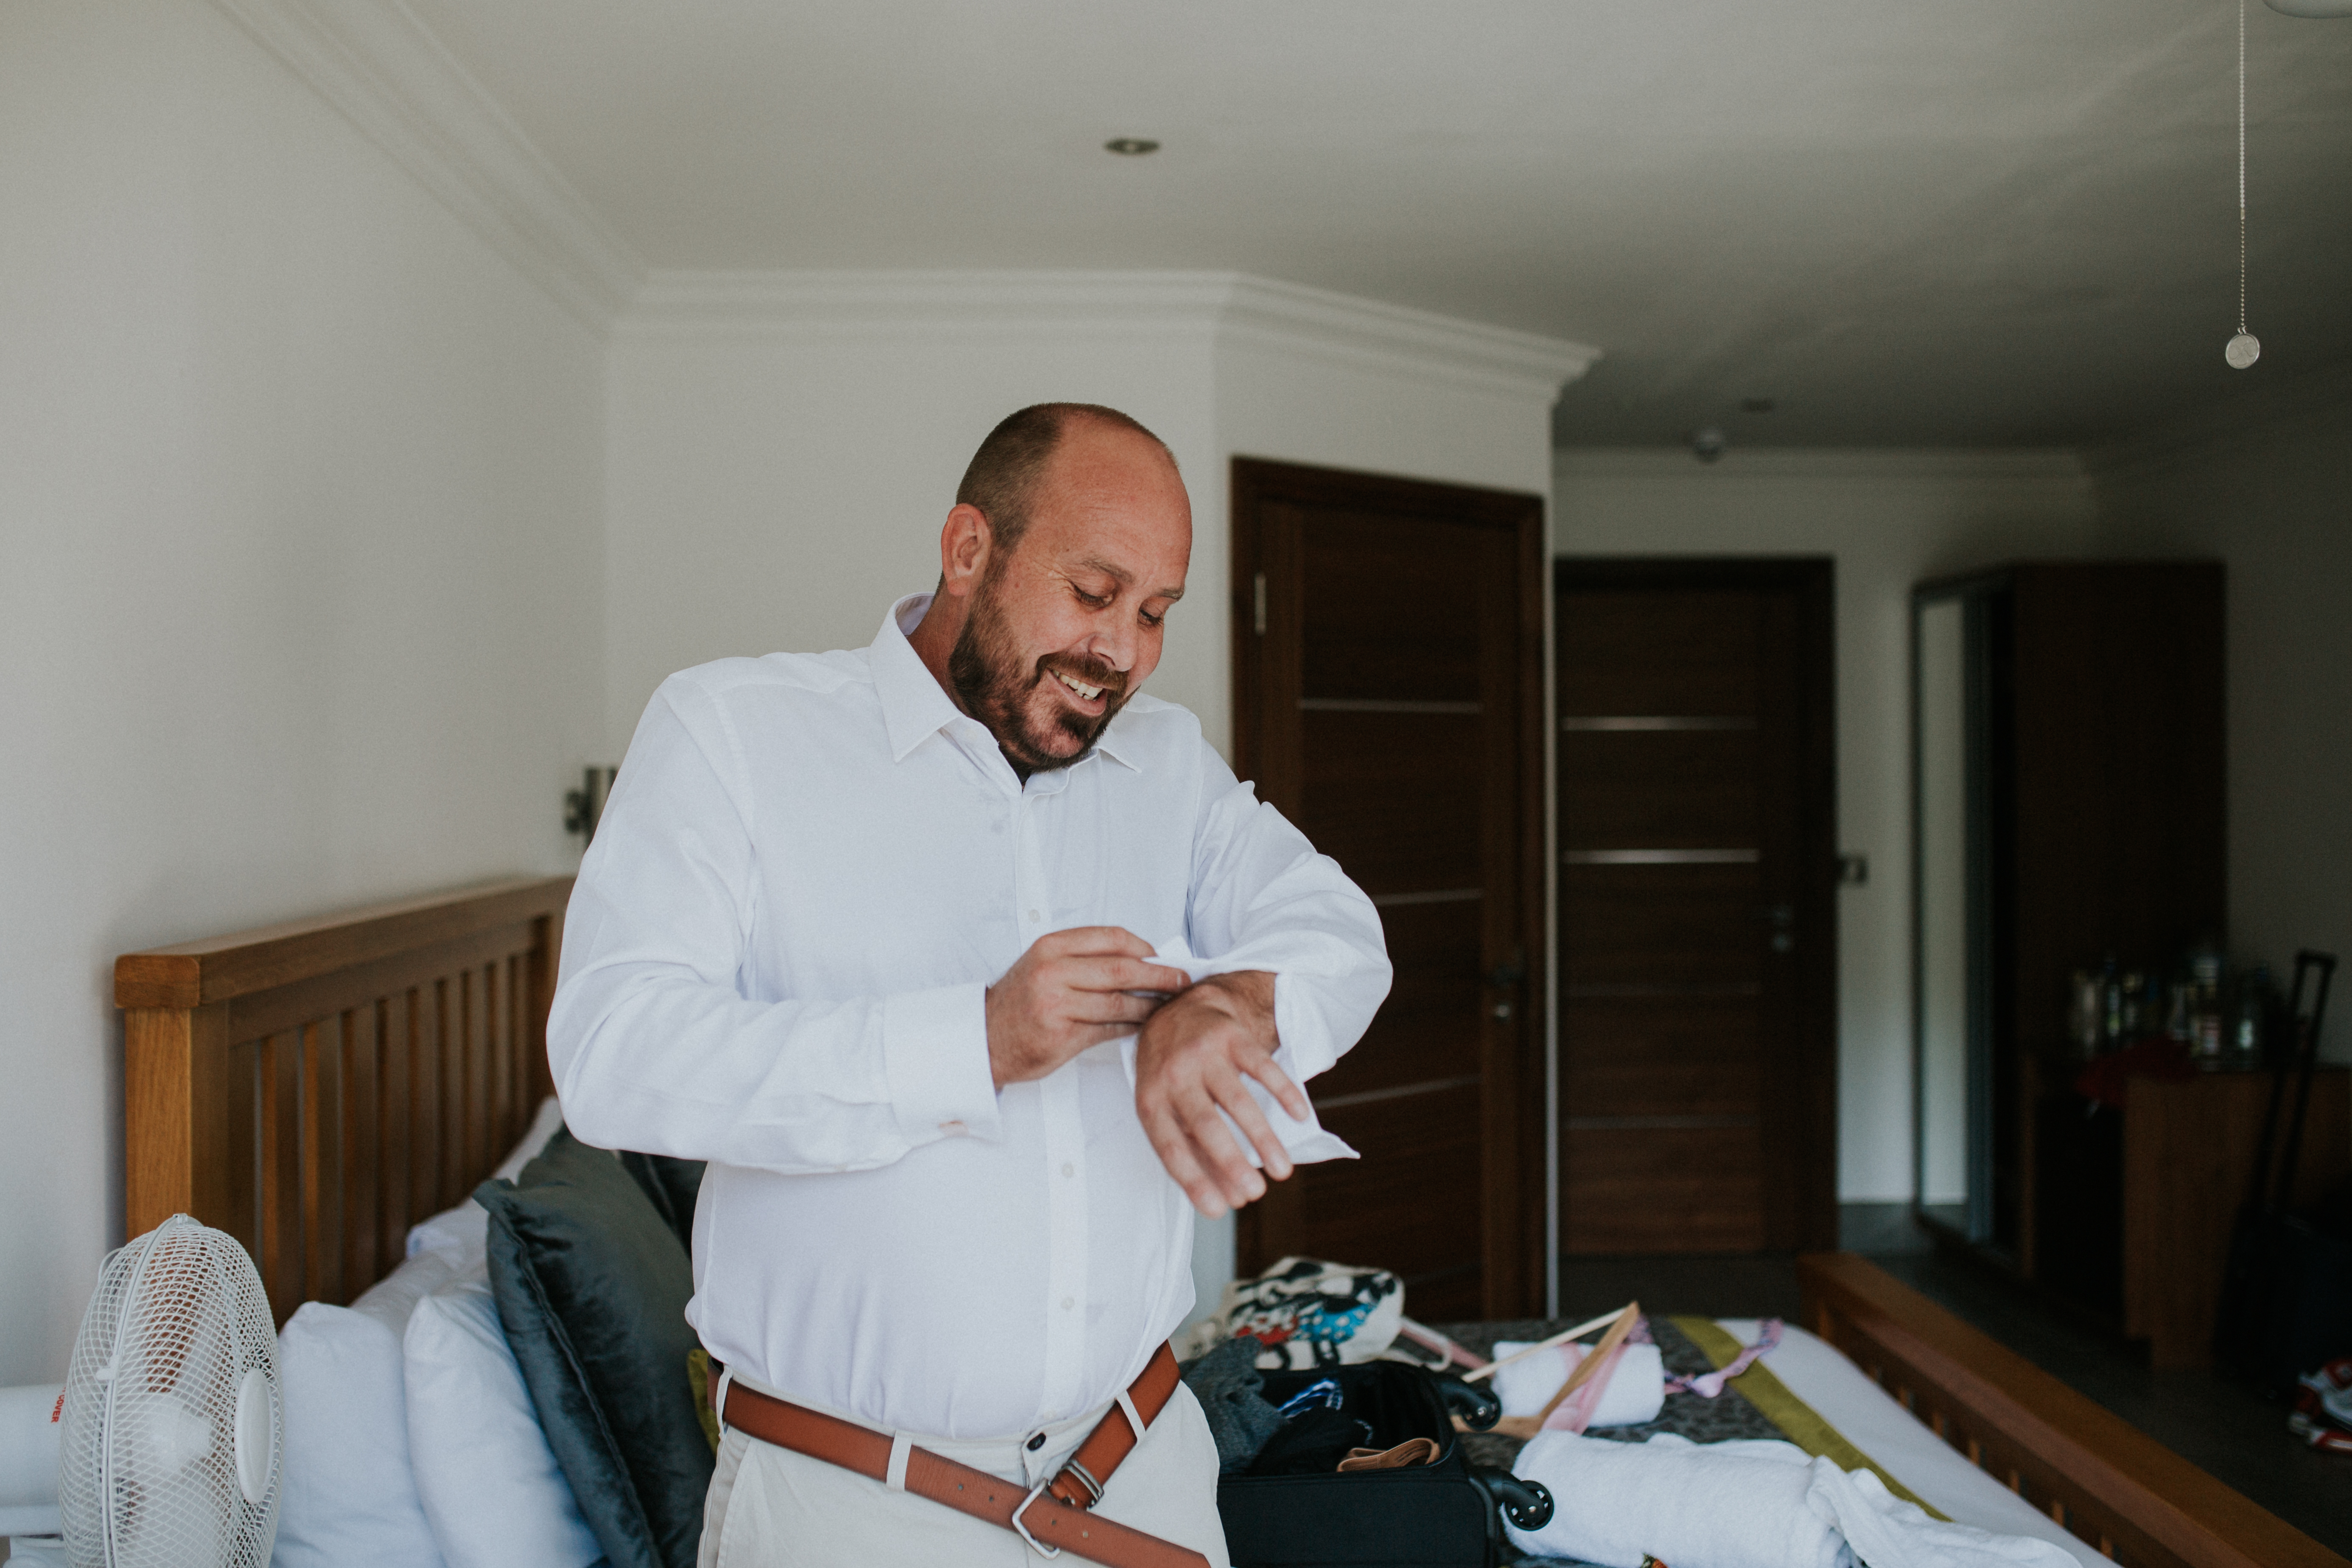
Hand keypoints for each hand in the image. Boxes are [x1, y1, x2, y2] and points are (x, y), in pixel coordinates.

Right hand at [986, 928, 1192, 1089]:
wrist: (985, 1037)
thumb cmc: (1020, 1001)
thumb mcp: (1045, 964)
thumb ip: (1086, 958)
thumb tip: (1142, 958)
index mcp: (1052, 947)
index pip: (1112, 938)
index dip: (1145, 948)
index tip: (1163, 956)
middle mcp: (1053, 971)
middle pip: (1122, 969)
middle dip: (1159, 976)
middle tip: (1182, 980)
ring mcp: (1057, 1004)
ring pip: (1119, 1003)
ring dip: (1150, 1006)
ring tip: (1168, 1005)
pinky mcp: (1062, 1035)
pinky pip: (1109, 1029)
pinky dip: (1131, 1027)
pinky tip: (1142, 1025)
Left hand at [1133, 971, 1309, 1218]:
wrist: (1181, 1007)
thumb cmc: (1171, 1071)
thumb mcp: (1165, 1107)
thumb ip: (1192, 1151)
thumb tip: (1228, 1200)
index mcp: (1150, 1098)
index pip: (1170, 1146)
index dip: (1194, 1179)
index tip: (1218, 1210)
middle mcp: (1173, 1074)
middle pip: (1204, 1124)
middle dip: (1230, 1161)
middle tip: (1254, 1193)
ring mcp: (1203, 1052)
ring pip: (1237, 1099)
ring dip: (1262, 1138)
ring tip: (1282, 1171)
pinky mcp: (1232, 1035)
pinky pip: (1262, 1067)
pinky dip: (1284, 1092)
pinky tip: (1301, 1116)